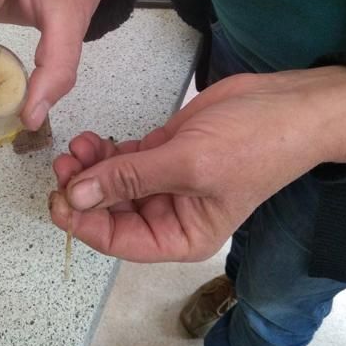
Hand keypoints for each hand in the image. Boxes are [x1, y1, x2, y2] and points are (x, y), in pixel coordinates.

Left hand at [50, 66, 345, 261]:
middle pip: (111, 212)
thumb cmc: (254, 142)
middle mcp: (170, 215)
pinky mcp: (163, 153)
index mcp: (181, 235)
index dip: (85, 223)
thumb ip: (130, 179)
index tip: (58, 199)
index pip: (120, 241)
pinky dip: (104, 152)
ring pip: (113, 183)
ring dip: (90, 168)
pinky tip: (91, 140)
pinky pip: (123, 159)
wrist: (288, 104)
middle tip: (62, 166)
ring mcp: (165, 182)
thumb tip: (77, 196)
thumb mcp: (188, 164)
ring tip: (76, 147)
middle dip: (83, 190)